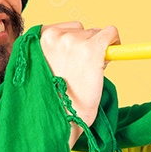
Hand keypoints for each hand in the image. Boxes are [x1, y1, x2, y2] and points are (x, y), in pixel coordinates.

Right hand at [38, 21, 119, 146]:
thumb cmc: (49, 103)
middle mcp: (53, 37)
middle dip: (86, 47)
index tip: (76, 59)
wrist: (56, 121)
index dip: (74, 44)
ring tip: (89, 73)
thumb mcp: (41, 72)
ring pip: (96, 34)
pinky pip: (110, 33)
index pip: (62, 30)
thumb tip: (75, 48)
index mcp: (35, 41)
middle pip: (81, 31)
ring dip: (97, 49)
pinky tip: (111, 55)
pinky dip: (115, 41)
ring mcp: (72, 42)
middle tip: (83, 71)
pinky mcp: (90, 49)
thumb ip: (52, 54)